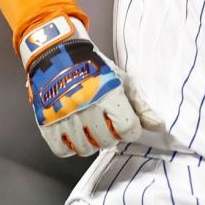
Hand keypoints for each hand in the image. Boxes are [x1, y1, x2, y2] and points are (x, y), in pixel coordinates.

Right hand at [21, 16, 162, 157]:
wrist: (59, 54)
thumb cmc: (95, 68)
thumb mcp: (122, 81)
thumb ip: (141, 106)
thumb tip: (158, 127)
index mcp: (108, 95)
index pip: (128, 128)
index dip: (132, 130)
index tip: (128, 124)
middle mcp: (86, 107)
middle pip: (107, 142)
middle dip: (112, 136)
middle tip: (107, 124)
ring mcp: (64, 116)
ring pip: (85, 149)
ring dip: (92, 142)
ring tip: (91, 127)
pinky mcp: (46, 122)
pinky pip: (61, 150)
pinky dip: (70, 146)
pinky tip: (74, 134)